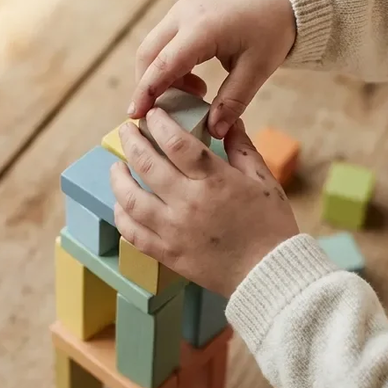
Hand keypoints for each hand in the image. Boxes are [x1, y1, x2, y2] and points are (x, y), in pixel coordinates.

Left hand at [109, 108, 299, 297]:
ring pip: (130, 198)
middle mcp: (187, 203)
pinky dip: (121, 216)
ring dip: (118, 178)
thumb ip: (242, 148)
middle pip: (146, 164)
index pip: (175, 142)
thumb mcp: (264, 180)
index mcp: (213, 181)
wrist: (268, 274)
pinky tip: (121, 205)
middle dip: (131, 141)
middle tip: (126, 131)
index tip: (151, 114)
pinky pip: (132, 233)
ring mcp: (173, 230)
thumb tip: (229, 121)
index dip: (158, 123)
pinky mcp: (166, 253)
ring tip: (117, 167)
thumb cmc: (270, 226)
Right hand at [128, 0, 295, 139]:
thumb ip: (233, 101)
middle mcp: (184, 14)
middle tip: (160, 114)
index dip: (146, 93)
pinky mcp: (184, 10)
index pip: (162, 65)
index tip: (134, 116)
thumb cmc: (273, 28)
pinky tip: (194, 79)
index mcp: (202, 29)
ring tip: (192, 95)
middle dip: (147, 86)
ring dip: (160, 75)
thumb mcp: (257, 69)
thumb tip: (214, 132)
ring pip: (153, 47)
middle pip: (147, 54)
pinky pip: (164, 40)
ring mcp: (181, 8)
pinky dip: (168, 64)